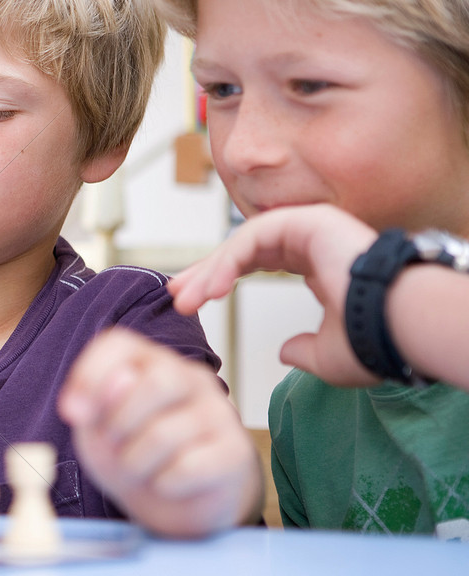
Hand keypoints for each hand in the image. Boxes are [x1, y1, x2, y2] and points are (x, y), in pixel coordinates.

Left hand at [59, 328, 261, 537]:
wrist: (176, 503)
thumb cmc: (133, 454)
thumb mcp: (98, 430)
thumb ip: (98, 402)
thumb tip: (120, 379)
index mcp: (150, 363)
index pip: (119, 343)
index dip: (89, 375)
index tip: (71, 413)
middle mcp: (190, 378)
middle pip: (157, 381)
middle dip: (119, 423)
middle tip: (113, 445)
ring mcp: (219, 412)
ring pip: (165, 434)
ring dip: (135, 463)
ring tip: (138, 469)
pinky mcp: (235, 452)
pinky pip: (187, 468)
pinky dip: (163, 485)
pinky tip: (167, 483)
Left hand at [167, 204, 378, 386]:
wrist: (399, 328)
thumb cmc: (371, 343)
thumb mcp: (326, 354)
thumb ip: (302, 351)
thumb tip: (284, 352)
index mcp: (319, 265)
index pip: (258, 263)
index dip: (221, 279)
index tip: (191, 300)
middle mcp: (314, 241)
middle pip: (244, 249)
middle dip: (205, 272)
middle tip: (175, 294)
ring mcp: (312, 226)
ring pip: (243, 242)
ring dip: (210, 271)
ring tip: (186, 301)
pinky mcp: (309, 220)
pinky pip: (254, 236)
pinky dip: (228, 261)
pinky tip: (211, 290)